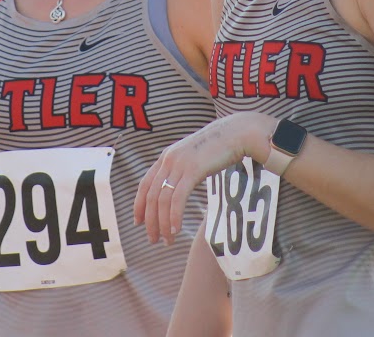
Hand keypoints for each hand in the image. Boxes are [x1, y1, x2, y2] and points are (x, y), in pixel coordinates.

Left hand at [134, 112, 272, 245]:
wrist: (235, 133)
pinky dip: (174, 216)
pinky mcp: (193, 170)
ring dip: (162, 224)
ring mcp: (180, 164)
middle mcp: (168, 160)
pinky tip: (176, 229)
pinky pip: (178, 198)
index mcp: (166, 157)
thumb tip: (179, 186)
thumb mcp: (194, 157)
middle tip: (154, 240)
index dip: (139, 205)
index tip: (138, 223)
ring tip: (167, 241)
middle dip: (150, 221)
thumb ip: (183, 170)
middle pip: (151, 196)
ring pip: (162, 199)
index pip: (144, 184)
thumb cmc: (218, 147)